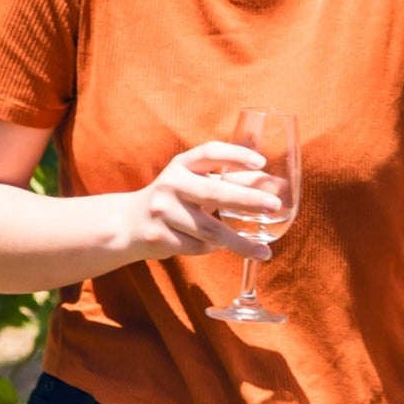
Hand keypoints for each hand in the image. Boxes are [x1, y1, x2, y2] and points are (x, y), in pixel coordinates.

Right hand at [124, 141, 284, 262]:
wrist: (128, 224)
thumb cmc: (174, 199)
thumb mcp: (192, 181)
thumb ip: (224, 179)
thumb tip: (275, 185)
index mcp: (181, 164)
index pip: (209, 152)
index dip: (236, 154)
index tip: (261, 162)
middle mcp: (170, 184)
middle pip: (215, 192)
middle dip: (248, 199)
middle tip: (274, 205)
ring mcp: (162, 211)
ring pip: (210, 230)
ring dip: (240, 242)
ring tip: (264, 251)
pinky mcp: (159, 237)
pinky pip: (198, 247)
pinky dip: (214, 249)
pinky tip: (223, 248)